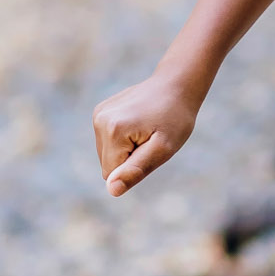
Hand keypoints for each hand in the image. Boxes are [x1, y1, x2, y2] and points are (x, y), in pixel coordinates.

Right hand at [93, 70, 201, 196]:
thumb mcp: (163, 149)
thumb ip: (136, 170)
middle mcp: (99, 120)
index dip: (134, 168)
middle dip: (129, 160)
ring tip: (146, 131)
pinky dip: (123, 139)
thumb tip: (111, 190)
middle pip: (107, 165)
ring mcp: (98, 114)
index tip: (150, 149)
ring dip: (127, 150)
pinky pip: (107, 141)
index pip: (112, 174)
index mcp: (113, 131)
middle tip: (151, 140)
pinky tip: (138, 123)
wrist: (176, 85)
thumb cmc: (175, 119)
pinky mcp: (100, 111)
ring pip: (106, 154)